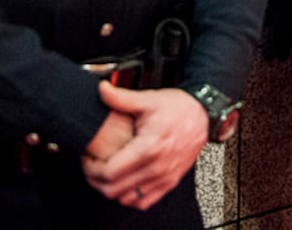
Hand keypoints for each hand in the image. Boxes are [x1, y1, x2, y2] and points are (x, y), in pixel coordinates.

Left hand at [82, 83, 208, 210]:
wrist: (204, 114)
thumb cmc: (178, 108)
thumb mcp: (148, 99)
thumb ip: (121, 98)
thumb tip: (102, 90)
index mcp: (149, 147)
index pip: (110, 172)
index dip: (91, 168)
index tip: (87, 158)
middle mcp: (157, 167)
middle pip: (114, 189)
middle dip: (96, 180)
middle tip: (91, 166)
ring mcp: (164, 177)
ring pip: (127, 199)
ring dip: (112, 190)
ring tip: (106, 174)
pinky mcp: (170, 181)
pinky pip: (144, 202)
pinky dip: (130, 197)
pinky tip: (125, 183)